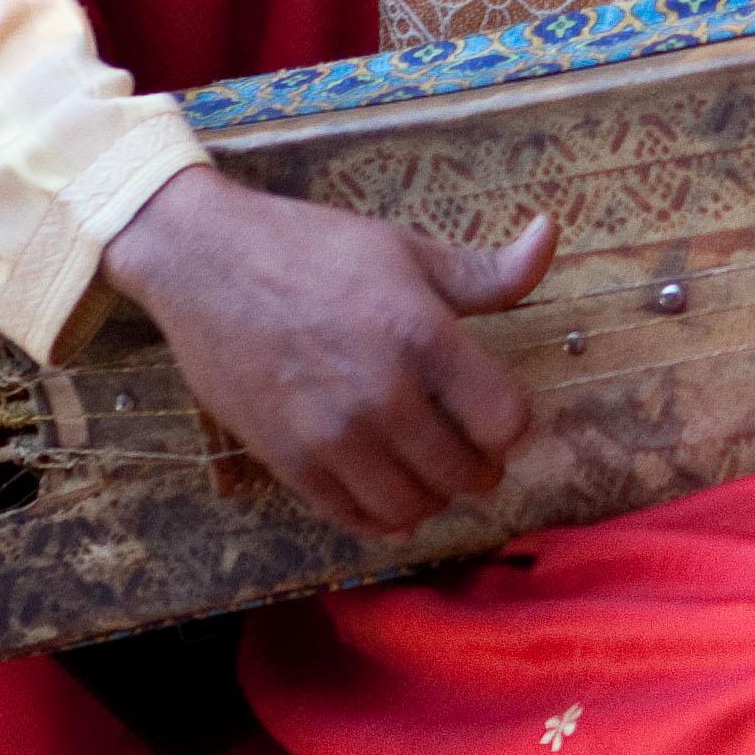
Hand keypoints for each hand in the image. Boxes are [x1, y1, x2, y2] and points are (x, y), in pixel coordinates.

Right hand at [105, 167, 557, 539]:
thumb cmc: (311, 250)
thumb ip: (487, 270)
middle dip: (478, 465)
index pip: (505, 420)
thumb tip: (549, 236)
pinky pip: (355, 517)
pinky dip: (382, 514)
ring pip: (413, 506)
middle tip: (469, 449)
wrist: (205, 264)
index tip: (496, 412)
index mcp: (420, 335)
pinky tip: (386, 489)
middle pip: (465, 473)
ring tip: (428, 469)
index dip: (512, 422)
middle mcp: (381, 394)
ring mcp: (331, 436)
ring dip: (433, 495)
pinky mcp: (288, 462)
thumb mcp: (407, 250)